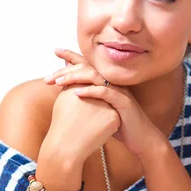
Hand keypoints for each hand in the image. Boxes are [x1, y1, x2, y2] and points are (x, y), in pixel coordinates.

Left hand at [46, 49, 163, 157]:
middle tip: (49, 77)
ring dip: (74, 77)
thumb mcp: (102, 109)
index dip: (72, 56)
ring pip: (95, 77)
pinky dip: (90, 91)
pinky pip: (105, 93)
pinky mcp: (124, 102)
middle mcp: (113, 83)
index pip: (87, 64)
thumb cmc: (121, 125)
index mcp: (107, 82)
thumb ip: (89, 95)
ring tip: (58, 82)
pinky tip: (75, 93)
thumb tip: (73, 86)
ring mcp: (119, 91)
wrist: (142, 140)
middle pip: (88, 67)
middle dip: (67, 69)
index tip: (56, 51)